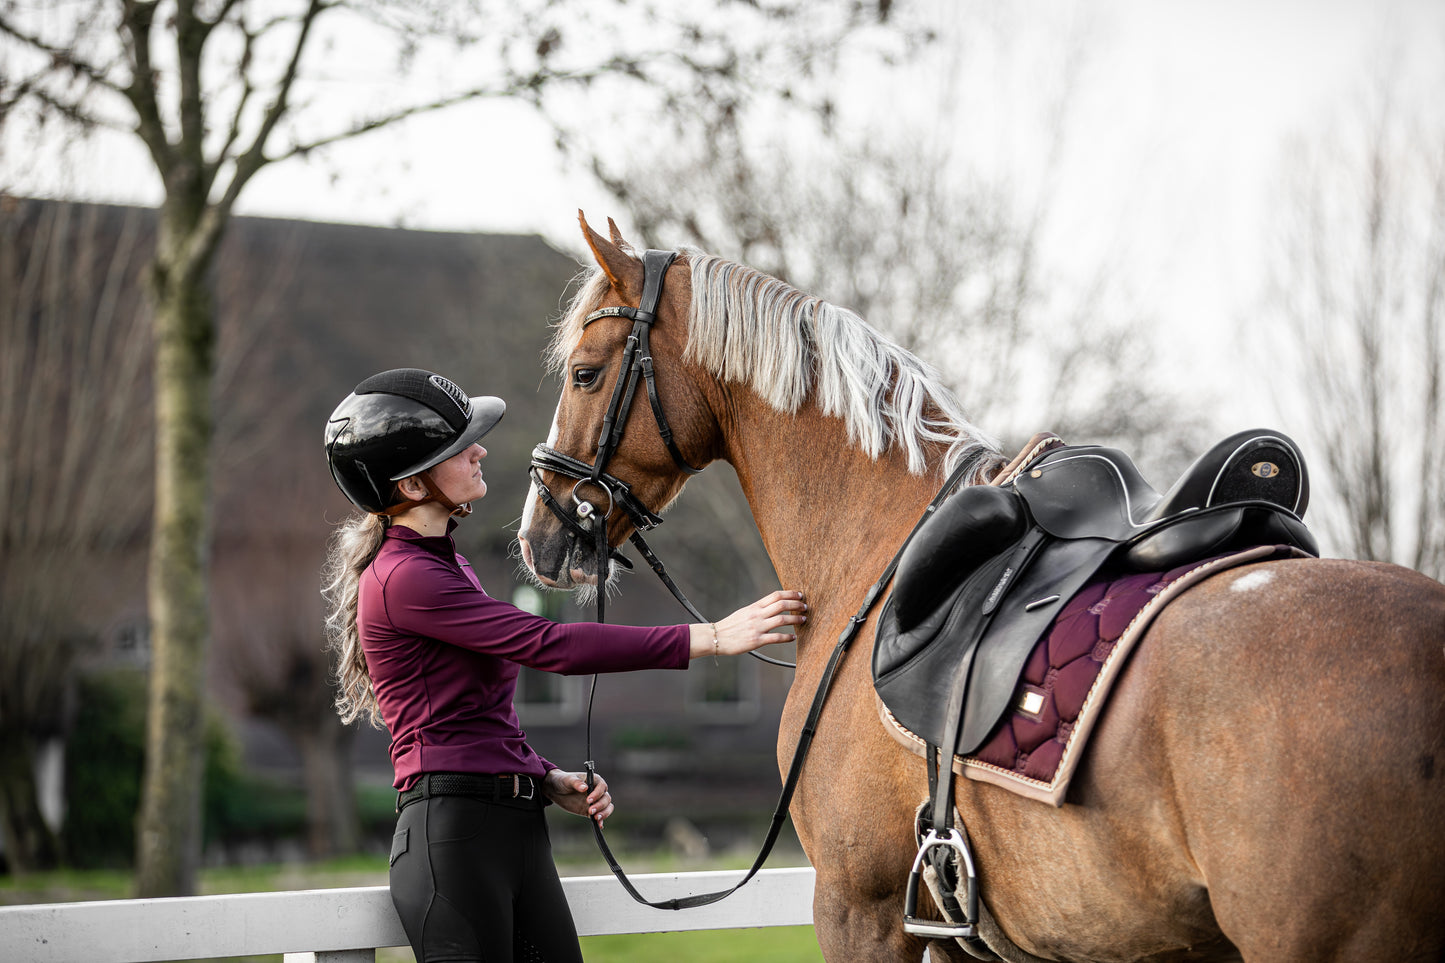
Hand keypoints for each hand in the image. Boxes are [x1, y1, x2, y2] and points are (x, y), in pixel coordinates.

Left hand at [543, 768, 612, 826]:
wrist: (556, 790)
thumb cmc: (564, 781)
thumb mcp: (568, 780)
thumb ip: (577, 783)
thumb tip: (585, 788)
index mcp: (594, 781)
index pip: (602, 787)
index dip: (597, 794)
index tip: (588, 800)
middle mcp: (597, 791)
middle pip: (606, 798)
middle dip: (600, 805)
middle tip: (590, 811)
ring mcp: (595, 801)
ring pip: (607, 807)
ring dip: (604, 813)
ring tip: (596, 818)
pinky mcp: (590, 811)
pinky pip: (599, 816)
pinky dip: (600, 821)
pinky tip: (599, 825)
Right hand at [690, 590, 806, 659]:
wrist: (716, 637)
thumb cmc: (730, 626)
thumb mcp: (744, 613)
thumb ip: (758, 609)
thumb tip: (772, 606)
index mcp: (754, 607)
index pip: (775, 595)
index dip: (790, 594)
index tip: (800, 595)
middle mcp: (757, 615)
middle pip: (781, 605)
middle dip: (796, 605)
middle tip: (805, 607)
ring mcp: (757, 627)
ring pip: (782, 620)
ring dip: (795, 619)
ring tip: (803, 619)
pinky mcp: (756, 641)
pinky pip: (776, 638)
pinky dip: (787, 637)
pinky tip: (794, 637)